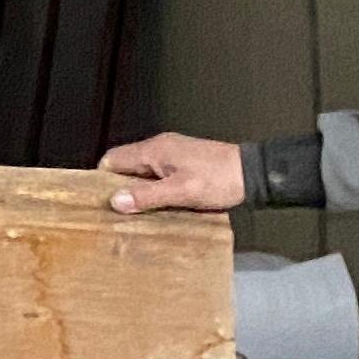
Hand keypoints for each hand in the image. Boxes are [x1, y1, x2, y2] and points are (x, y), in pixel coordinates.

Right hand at [99, 133, 243, 215]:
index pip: (112, 159)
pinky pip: (158, 172)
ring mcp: (173, 151)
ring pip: (143, 169)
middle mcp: (160, 146)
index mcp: (154, 150)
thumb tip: (114, 201)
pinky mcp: (185, 160)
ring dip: (139, 188)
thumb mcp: (182, 192)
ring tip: (138, 211)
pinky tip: (160, 203)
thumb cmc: (218, 181)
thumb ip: (148, 196)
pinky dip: (154, 186)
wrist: (256, 173)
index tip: (104, 202)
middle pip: (126, 164)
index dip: (103, 180)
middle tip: (119, 211)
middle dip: (120, 186)